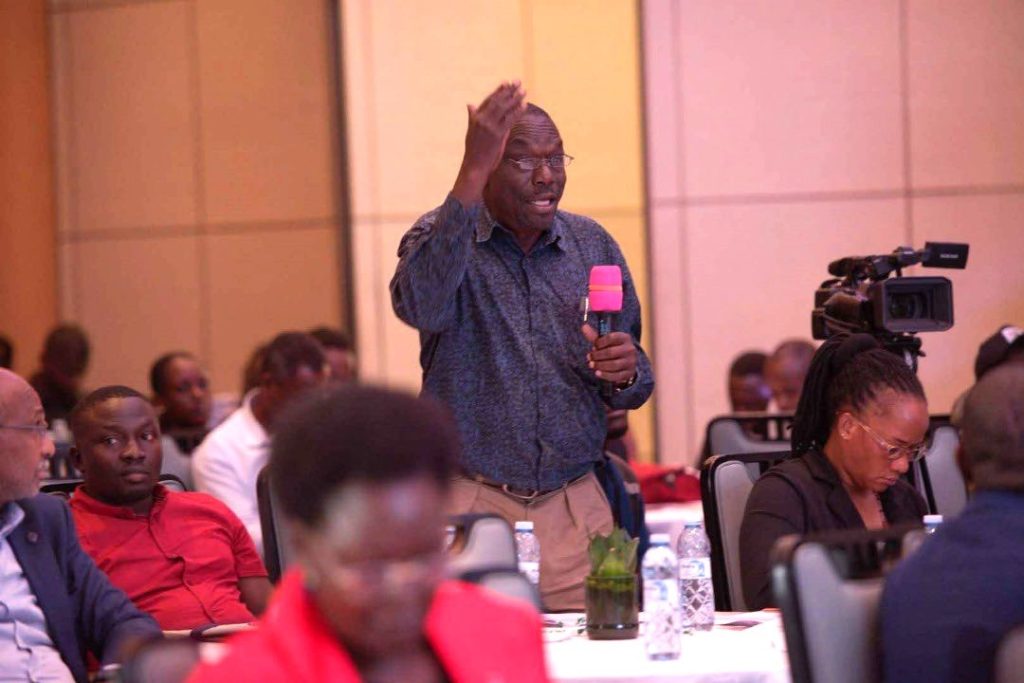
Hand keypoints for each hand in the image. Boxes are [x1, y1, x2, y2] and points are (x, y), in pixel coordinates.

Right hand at [451, 81, 526, 206]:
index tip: (506, 83)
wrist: (474, 166)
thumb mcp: (471, 131)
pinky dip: (517, 111)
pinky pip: (509, 120)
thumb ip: (472, 117)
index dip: (498, 91)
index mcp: (475, 118)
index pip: (489, 100)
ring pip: (504, 108)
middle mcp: (481, 120)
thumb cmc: (474, 151)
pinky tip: (524, 105)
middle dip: (509, 91)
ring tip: (523, 91)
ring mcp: (489, 127)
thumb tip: (470, 104)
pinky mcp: (497, 135)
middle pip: (498, 101)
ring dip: (515, 98)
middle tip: (518, 82)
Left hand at [581, 324, 637, 385]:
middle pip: (611, 352)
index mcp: (625, 338)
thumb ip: (594, 336)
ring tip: (591, 364)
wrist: (626, 362)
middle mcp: (630, 349)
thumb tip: (584, 326)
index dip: (600, 342)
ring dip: (599, 365)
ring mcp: (631, 362)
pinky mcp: (629, 373)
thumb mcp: (605, 341)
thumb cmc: (613, 348)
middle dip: (597, 355)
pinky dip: (605, 375)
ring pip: (613, 365)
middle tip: (589, 357)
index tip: (593, 346)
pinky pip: (616, 376)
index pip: (611, 338)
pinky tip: (597, 373)